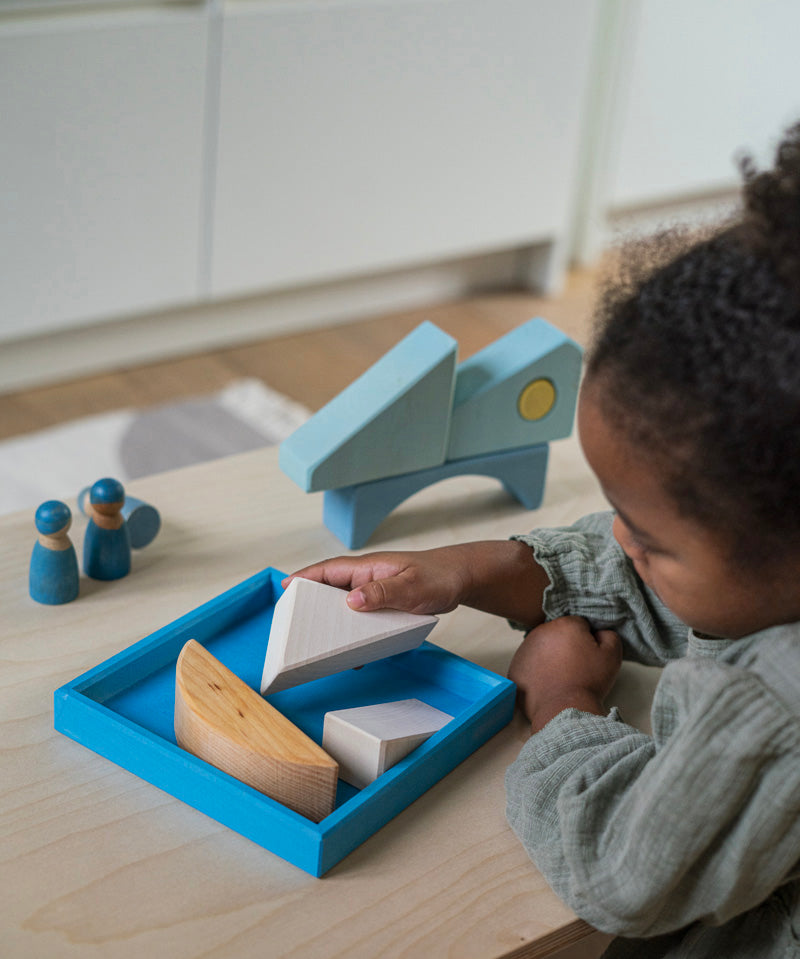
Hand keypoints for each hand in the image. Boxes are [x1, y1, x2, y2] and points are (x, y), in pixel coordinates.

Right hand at [285, 540, 549, 624]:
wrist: (461, 579)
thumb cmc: (438, 576)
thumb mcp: (411, 586)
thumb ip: (382, 592)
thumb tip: (350, 601)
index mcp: (367, 567)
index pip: (328, 570)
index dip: (304, 577)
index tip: (285, 588)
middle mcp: (366, 578)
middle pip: (329, 589)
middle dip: (310, 604)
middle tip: (293, 625)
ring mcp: (374, 591)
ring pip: (344, 606)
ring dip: (332, 623)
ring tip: (318, 645)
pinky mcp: (383, 605)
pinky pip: (361, 619)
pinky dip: (354, 634)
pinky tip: (354, 655)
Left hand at [508, 615, 621, 731]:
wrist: (562, 709)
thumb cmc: (589, 681)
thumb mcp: (611, 655)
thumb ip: (609, 635)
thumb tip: (599, 632)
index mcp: (565, 624)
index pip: (579, 624)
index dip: (587, 640)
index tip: (589, 657)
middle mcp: (541, 631)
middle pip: (558, 634)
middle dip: (567, 647)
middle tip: (576, 668)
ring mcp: (524, 649)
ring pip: (542, 648)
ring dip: (551, 658)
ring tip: (562, 678)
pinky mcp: (515, 667)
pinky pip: (529, 664)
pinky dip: (537, 671)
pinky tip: (548, 684)